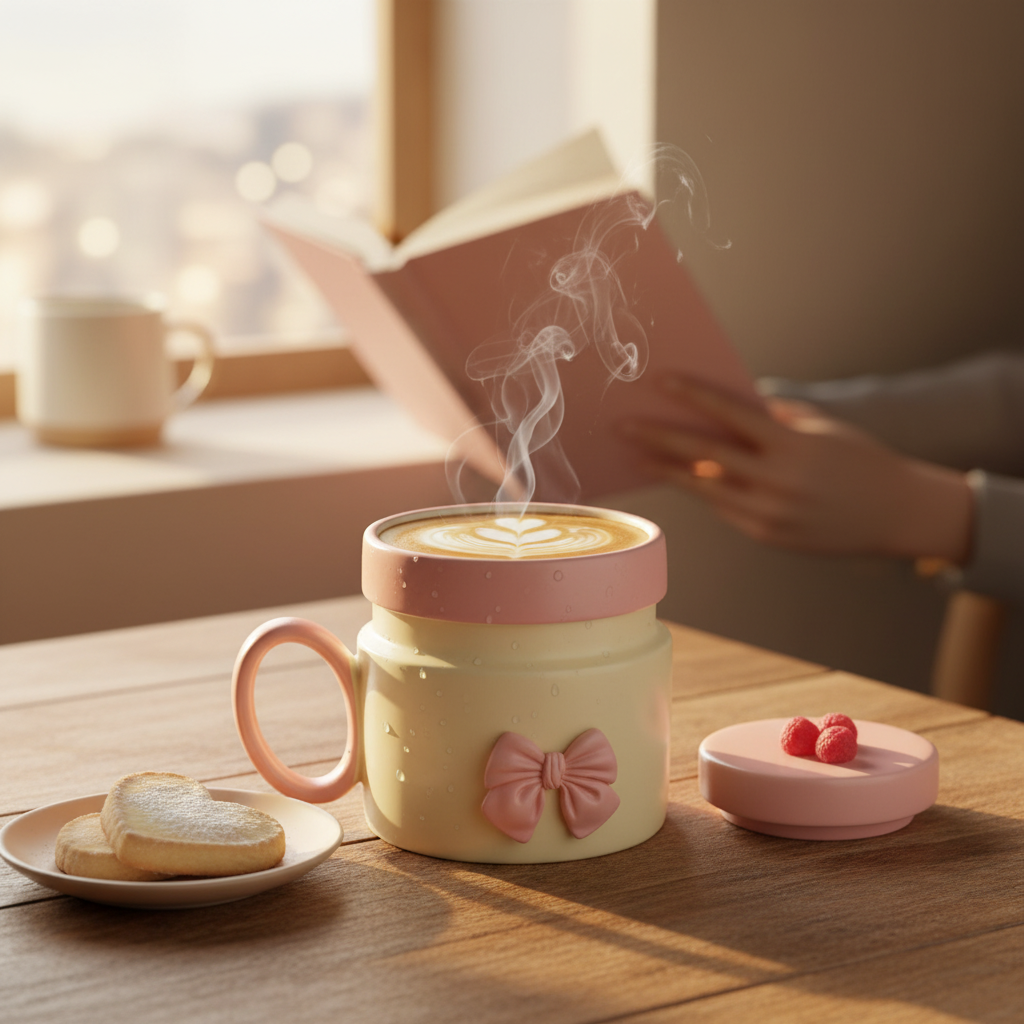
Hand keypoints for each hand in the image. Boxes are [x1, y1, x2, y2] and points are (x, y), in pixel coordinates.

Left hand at [621, 376, 973, 563]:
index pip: (731, 414)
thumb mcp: (820, 429)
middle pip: (704, 456)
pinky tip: (681, 478)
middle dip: (658, 439)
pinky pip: (725, 509)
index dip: (692, 396)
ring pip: (705, 489)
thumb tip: (728, 403)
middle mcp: (778, 483)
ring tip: (638, 457)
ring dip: (668, 471)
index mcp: (793, 446)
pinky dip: (704, 492)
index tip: (659, 381)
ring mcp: (770, 515)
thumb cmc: (861, 461)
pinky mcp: (767, 536)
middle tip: (622, 426)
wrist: (898, 515)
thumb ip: (773, 418)